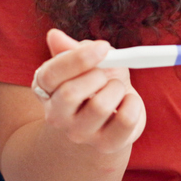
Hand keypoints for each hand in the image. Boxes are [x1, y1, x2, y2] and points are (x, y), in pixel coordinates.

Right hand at [30, 29, 145, 154]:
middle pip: (69, 93)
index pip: (50, 75)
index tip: (102, 47)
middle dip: (97, 75)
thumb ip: (72, 49)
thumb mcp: (85, 63)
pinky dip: (134, 104)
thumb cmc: (94, 85)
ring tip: (116, 89)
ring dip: (116, 88)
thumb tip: (54, 35)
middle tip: (106, 72)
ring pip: (100, 106)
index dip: (77, 59)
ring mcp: (80, 134)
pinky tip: (127, 103)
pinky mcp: (106, 145)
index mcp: (46, 90)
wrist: (108, 122)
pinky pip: (126, 119)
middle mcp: (57, 116)